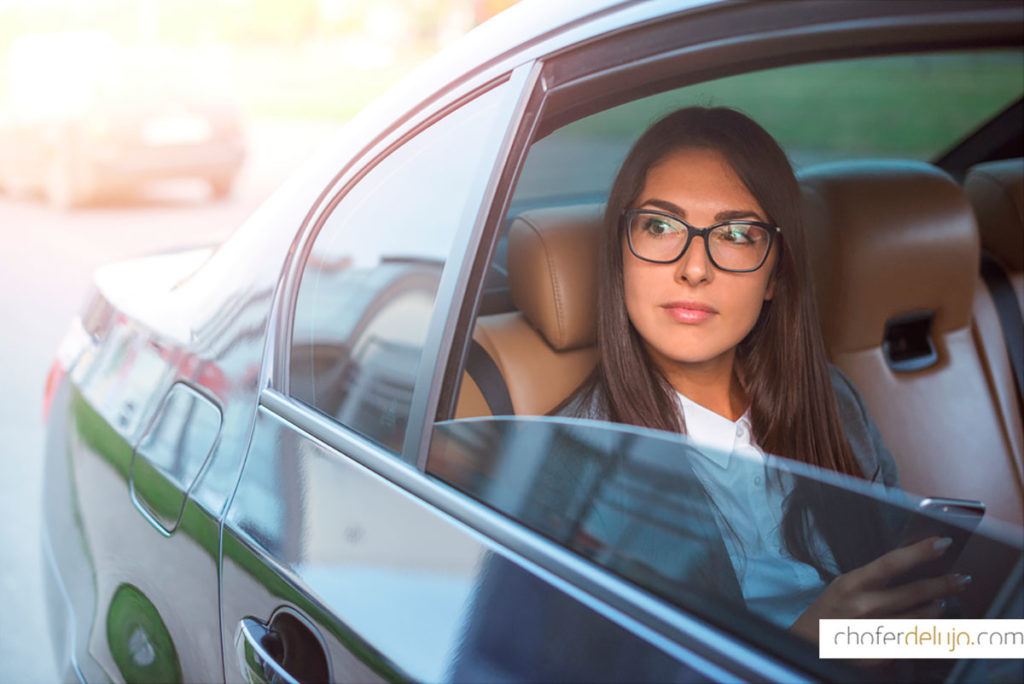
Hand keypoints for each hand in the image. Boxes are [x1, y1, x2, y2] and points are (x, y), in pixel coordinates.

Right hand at [789, 536, 970, 643]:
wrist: (807, 649)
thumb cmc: (824, 615)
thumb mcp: (842, 587)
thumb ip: (871, 580)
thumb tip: (905, 569)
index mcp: (852, 584)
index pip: (892, 563)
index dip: (920, 552)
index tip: (942, 543)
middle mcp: (864, 607)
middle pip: (915, 592)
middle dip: (944, 584)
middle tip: (962, 579)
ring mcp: (875, 632)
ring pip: (921, 619)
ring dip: (936, 609)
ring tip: (942, 603)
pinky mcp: (882, 654)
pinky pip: (914, 642)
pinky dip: (926, 633)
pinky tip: (930, 629)